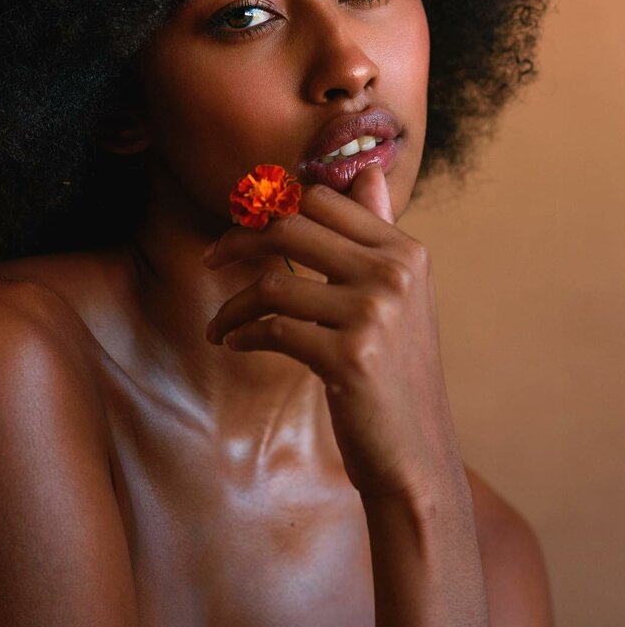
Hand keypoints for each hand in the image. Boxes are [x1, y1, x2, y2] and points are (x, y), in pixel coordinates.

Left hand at [203, 163, 463, 503]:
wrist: (415, 454)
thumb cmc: (395, 371)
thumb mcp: (399, 295)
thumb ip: (378, 232)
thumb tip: (369, 172)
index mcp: (406, 250)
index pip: (322, 200)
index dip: (273, 208)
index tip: (244, 226)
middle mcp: (394, 273)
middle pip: (290, 227)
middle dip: (239, 239)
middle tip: (212, 258)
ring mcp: (374, 313)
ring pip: (272, 282)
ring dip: (232, 304)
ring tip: (219, 323)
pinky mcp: (349, 356)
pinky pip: (272, 329)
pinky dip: (243, 333)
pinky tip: (236, 343)